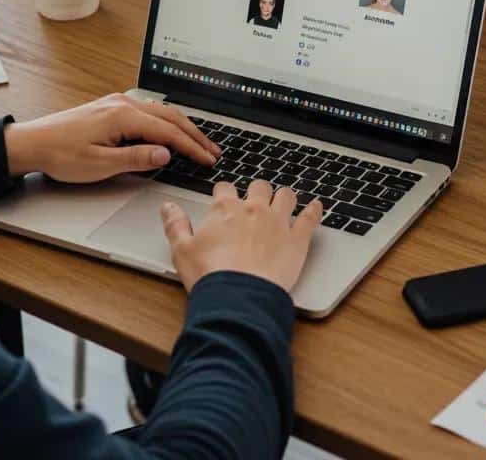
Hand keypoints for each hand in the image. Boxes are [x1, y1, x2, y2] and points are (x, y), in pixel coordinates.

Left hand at [3, 94, 219, 181]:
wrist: (31, 142)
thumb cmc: (60, 154)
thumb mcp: (100, 164)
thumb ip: (137, 158)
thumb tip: (167, 154)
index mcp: (124, 116)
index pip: (168, 132)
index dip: (191, 147)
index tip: (207, 159)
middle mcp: (125, 104)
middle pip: (171, 117)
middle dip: (195, 135)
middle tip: (213, 151)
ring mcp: (119, 103)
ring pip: (162, 112)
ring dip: (183, 128)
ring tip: (199, 142)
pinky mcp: (113, 107)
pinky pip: (150, 111)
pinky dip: (167, 122)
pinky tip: (172, 131)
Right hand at [161, 180, 322, 292]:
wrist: (238, 297)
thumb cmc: (210, 276)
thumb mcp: (181, 250)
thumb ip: (175, 225)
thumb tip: (168, 207)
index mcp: (226, 210)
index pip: (225, 189)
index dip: (224, 194)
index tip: (224, 200)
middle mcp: (254, 209)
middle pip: (259, 187)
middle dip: (256, 191)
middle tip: (255, 202)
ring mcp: (278, 222)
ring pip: (286, 195)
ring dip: (284, 197)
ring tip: (283, 201)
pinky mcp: (297, 238)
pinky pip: (310, 217)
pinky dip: (315, 209)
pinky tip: (317, 205)